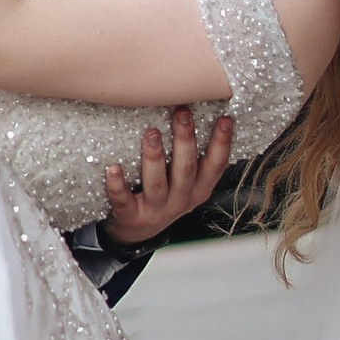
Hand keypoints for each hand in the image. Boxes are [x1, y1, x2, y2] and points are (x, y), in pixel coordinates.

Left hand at [102, 107, 235, 248]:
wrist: (138, 231)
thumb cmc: (164, 194)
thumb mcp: (185, 180)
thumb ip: (191, 154)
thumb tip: (195, 108)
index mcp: (199, 189)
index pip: (216, 165)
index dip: (222, 143)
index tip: (225, 118)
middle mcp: (181, 200)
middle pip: (186, 170)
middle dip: (185, 140)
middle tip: (182, 111)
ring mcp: (156, 210)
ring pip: (156, 184)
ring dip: (154, 157)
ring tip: (152, 133)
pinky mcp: (131, 216)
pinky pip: (123, 200)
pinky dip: (117, 184)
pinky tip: (113, 167)